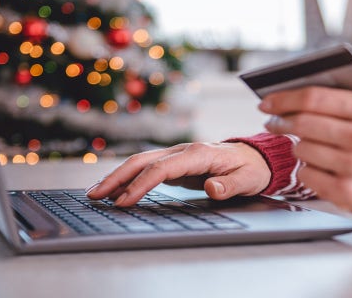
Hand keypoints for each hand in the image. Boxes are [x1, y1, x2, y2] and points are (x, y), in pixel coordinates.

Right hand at [85, 142, 270, 205]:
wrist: (256, 157)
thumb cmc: (252, 169)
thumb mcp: (248, 180)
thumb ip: (230, 185)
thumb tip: (212, 187)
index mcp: (199, 154)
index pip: (162, 168)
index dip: (141, 184)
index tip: (124, 201)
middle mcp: (184, 151)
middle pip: (143, 161)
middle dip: (117, 177)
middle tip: (94, 195)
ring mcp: (178, 155)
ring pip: (141, 162)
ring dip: (118, 176)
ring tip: (96, 193)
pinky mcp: (176, 163)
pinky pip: (148, 169)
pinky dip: (129, 178)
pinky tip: (117, 190)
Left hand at [260, 86, 351, 219]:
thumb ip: (342, 102)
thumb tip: (293, 96)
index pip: (316, 99)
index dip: (285, 99)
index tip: (268, 102)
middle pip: (304, 124)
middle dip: (282, 122)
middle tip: (275, 123)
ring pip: (302, 149)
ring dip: (299, 147)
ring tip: (309, 147)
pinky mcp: (348, 192)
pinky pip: (306, 175)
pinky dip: (306, 170)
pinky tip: (318, 167)